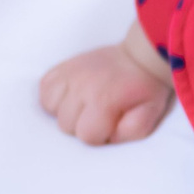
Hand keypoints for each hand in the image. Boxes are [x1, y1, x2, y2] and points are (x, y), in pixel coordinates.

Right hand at [41, 32, 172, 145]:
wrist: (140, 56)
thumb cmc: (145, 88)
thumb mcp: (149, 114)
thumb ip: (130, 132)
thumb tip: (108, 137)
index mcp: (103, 100)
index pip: (87, 136)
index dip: (100, 136)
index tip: (111, 124)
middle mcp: (81, 87)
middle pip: (65, 125)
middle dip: (83, 125)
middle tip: (99, 114)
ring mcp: (69, 74)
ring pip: (50, 107)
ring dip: (65, 111)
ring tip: (83, 105)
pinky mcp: (62, 67)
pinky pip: (44, 89)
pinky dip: (54, 96)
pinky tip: (70, 96)